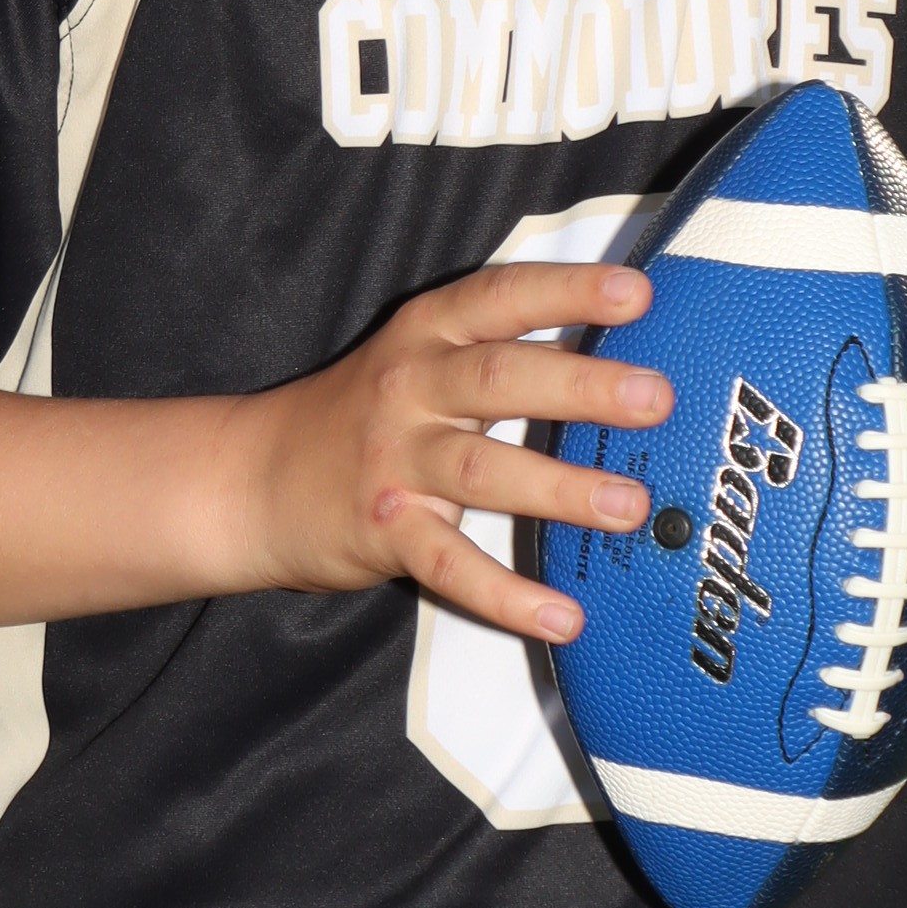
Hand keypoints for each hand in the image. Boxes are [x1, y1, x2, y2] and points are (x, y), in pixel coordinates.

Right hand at [237, 261, 669, 642]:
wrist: (251, 477)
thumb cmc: (362, 415)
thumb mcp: (419, 358)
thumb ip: (500, 352)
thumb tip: (621, 364)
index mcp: (428, 332)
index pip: (503, 296)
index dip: (570, 291)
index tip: (639, 293)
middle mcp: (411, 386)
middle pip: (499, 378)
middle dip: (581, 387)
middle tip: (655, 398)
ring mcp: (394, 460)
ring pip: (483, 470)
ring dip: (560, 488)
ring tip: (629, 507)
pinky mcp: (383, 529)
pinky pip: (451, 565)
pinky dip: (508, 595)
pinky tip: (563, 616)